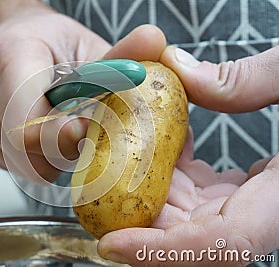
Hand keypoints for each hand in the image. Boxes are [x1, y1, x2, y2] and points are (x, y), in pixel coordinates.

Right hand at [0, 3, 165, 181]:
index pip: (27, 119)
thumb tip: (155, 45)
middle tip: (73, 127)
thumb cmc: (50, 43)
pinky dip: (27, 156)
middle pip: (24, 150)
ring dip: (45, 154)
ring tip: (52, 122)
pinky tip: (34, 128)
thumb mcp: (87, 46)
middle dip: (57, 150)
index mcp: (8, 54)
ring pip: (17, 163)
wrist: (10, 42)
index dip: (60, 138)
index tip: (83, 133)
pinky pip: (5, 163)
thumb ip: (121, 55)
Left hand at [97, 44, 278, 265]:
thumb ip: (247, 80)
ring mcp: (249, 203)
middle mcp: (263, 211)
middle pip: (191, 236)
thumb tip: (180, 70)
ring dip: (145, 193)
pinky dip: (167, 174)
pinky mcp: (239, 188)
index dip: (163, 252)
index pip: (223, 246)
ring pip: (187, 214)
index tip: (111, 246)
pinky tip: (152, 146)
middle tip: (93, 198)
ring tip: (110, 166)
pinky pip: (194, 193)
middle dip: (138, 222)